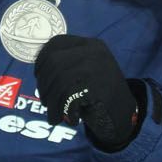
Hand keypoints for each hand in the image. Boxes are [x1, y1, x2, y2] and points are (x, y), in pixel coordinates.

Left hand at [34, 35, 143, 151]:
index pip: (57, 43)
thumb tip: (38, 69)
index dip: (42, 59)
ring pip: (59, 81)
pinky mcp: (97, 86)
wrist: (124, 114)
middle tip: (45, 101)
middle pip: (54, 62)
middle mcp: (94, 52)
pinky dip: (63, 110)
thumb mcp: (85, 71)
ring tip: (54, 115)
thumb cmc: (99, 94)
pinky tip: (69, 119)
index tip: (38, 75)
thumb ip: (67, 64)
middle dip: (44, 84)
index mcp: (90, 44)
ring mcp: (97, 68)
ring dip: (52, 102)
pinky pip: (68, 96)